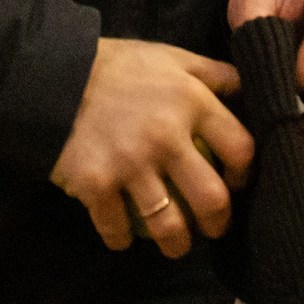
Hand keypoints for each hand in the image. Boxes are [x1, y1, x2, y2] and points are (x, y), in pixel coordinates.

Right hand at [51, 39, 253, 258]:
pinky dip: (121, 239)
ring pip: (169, 225)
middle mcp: (166, 137)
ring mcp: (130, 165)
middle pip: (211, 198)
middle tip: (213, 228)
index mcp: (191, 102)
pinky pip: (116, 228)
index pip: (241, 149)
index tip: (235, 182)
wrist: (52, 74)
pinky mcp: (95, 185)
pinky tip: (122, 237)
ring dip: (177, 244)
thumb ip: (213, 74)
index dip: (244, 173)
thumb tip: (251, 90)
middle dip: (218, 223)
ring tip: (176, 245)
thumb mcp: (172, 58)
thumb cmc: (118, 66)